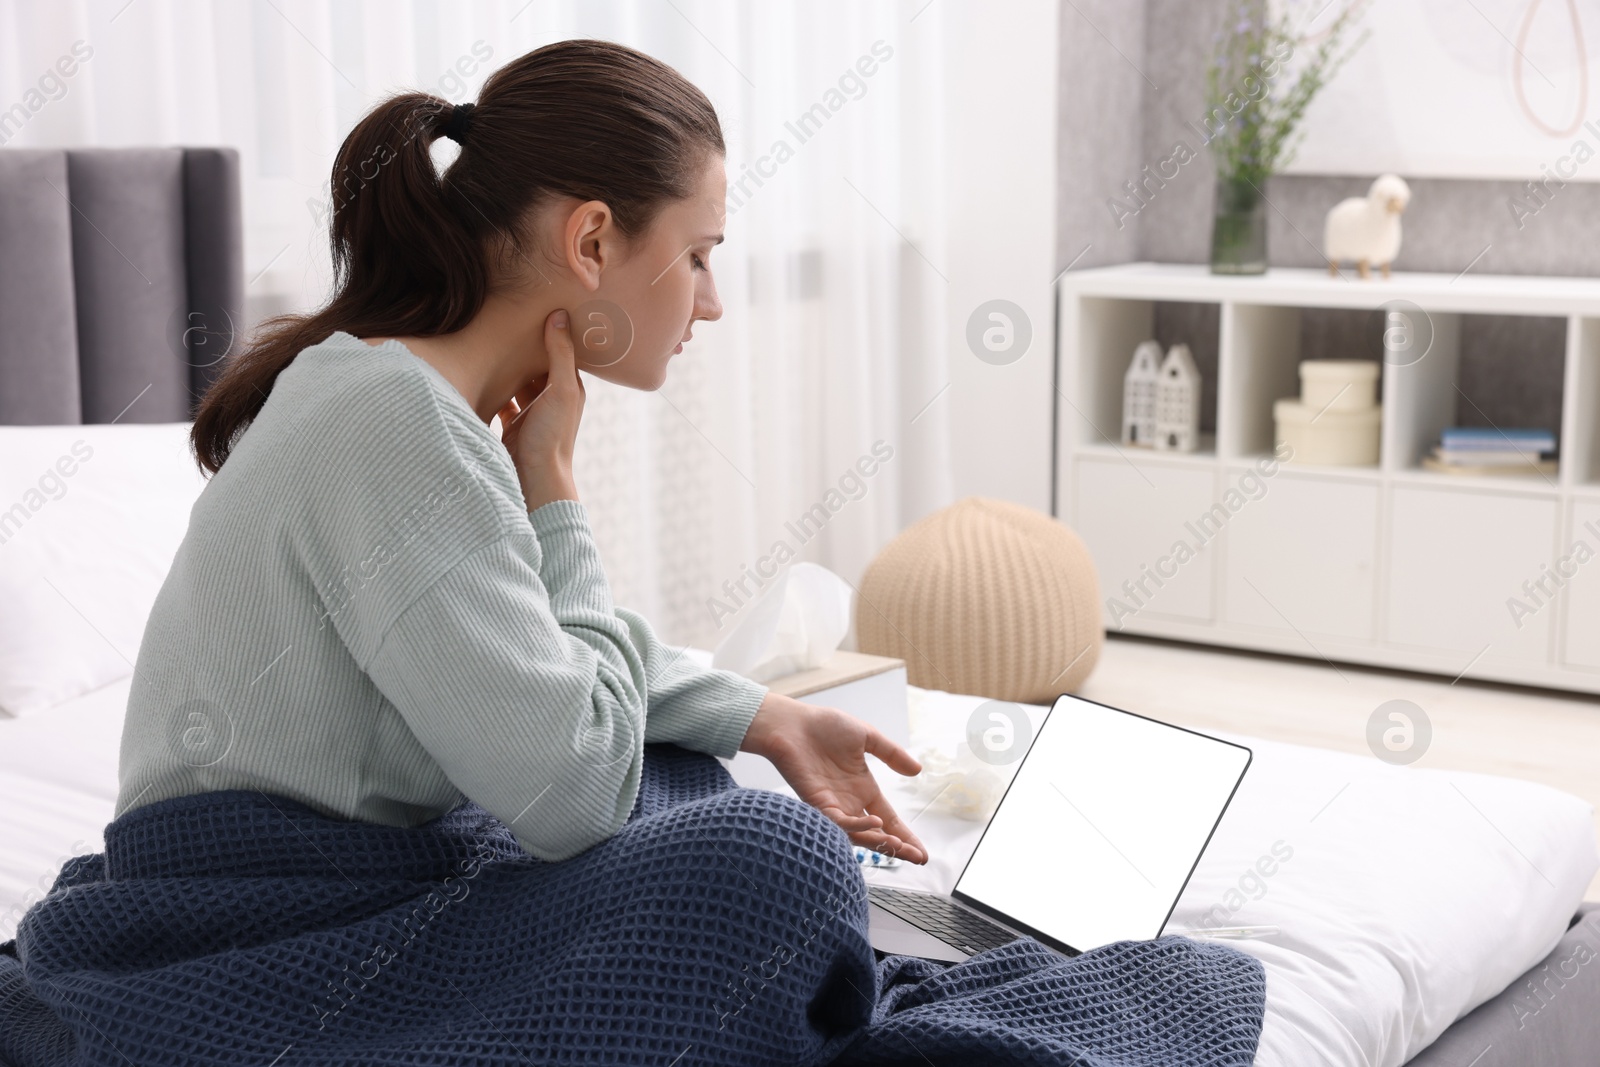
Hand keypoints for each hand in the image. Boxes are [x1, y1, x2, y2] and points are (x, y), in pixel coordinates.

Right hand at [498, 309, 582, 508]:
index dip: (553, 332)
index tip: (540, 307)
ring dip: (508, 367)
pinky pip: (502, 401)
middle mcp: (551, 398)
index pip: (561, 352)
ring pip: (518, 382)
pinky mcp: (511, 426)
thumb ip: (559, 354)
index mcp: (568, 388)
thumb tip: (558, 315)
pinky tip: (480, 373)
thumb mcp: (561, 390)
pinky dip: (494, 389)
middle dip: (525, 348)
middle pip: (537, 366)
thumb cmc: (553, 436)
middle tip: (509, 320)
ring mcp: (531, 413)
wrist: (536, 480)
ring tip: (492, 340)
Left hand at [740, 691, 928, 863]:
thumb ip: (891, 754)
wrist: (792, 723)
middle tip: (918, 858)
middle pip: (877, 834)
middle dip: (898, 847)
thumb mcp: (867, 737)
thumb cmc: (823, 727)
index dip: (905, 836)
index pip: (889, 820)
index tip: (923, 853)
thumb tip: (917, 770)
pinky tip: (875, 823)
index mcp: (863, 789)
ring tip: (899, 845)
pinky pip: (839, 822)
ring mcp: (833, 806)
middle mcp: (849, 803)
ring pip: (858, 834)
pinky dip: (857, 826)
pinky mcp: (817, 804)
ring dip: (879, 842)